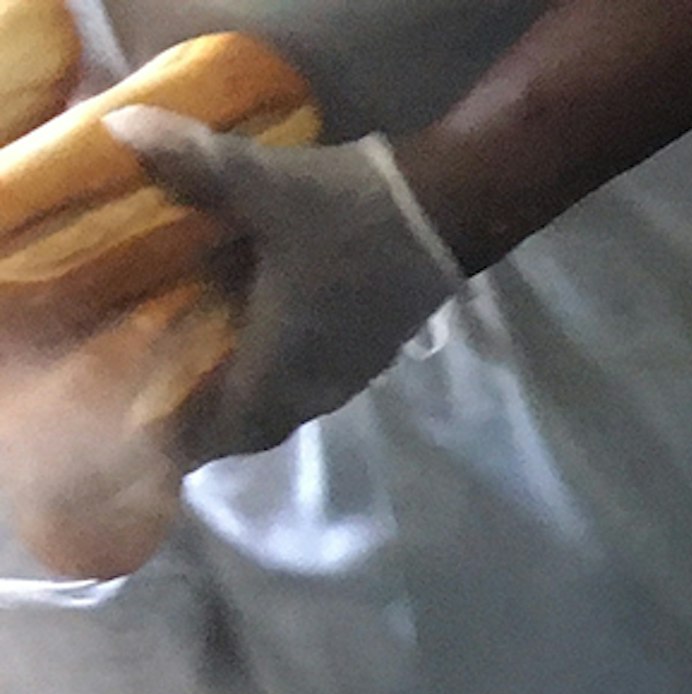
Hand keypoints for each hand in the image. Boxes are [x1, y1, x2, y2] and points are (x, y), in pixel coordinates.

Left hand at [101, 111, 461, 461]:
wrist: (445, 211)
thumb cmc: (349, 213)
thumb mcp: (264, 182)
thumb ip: (193, 163)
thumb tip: (117, 127)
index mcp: (281, 358)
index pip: (230, 427)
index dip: (192, 439)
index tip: (155, 433)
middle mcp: (315, 379)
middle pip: (260, 426)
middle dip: (220, 424)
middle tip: (177, 402)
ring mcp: (350, 369)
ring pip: (290, 407)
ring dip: (255, 402)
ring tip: (214, 373)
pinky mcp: (372, 350)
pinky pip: (315, 385)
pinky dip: (283, 378)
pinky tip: (267, 341)